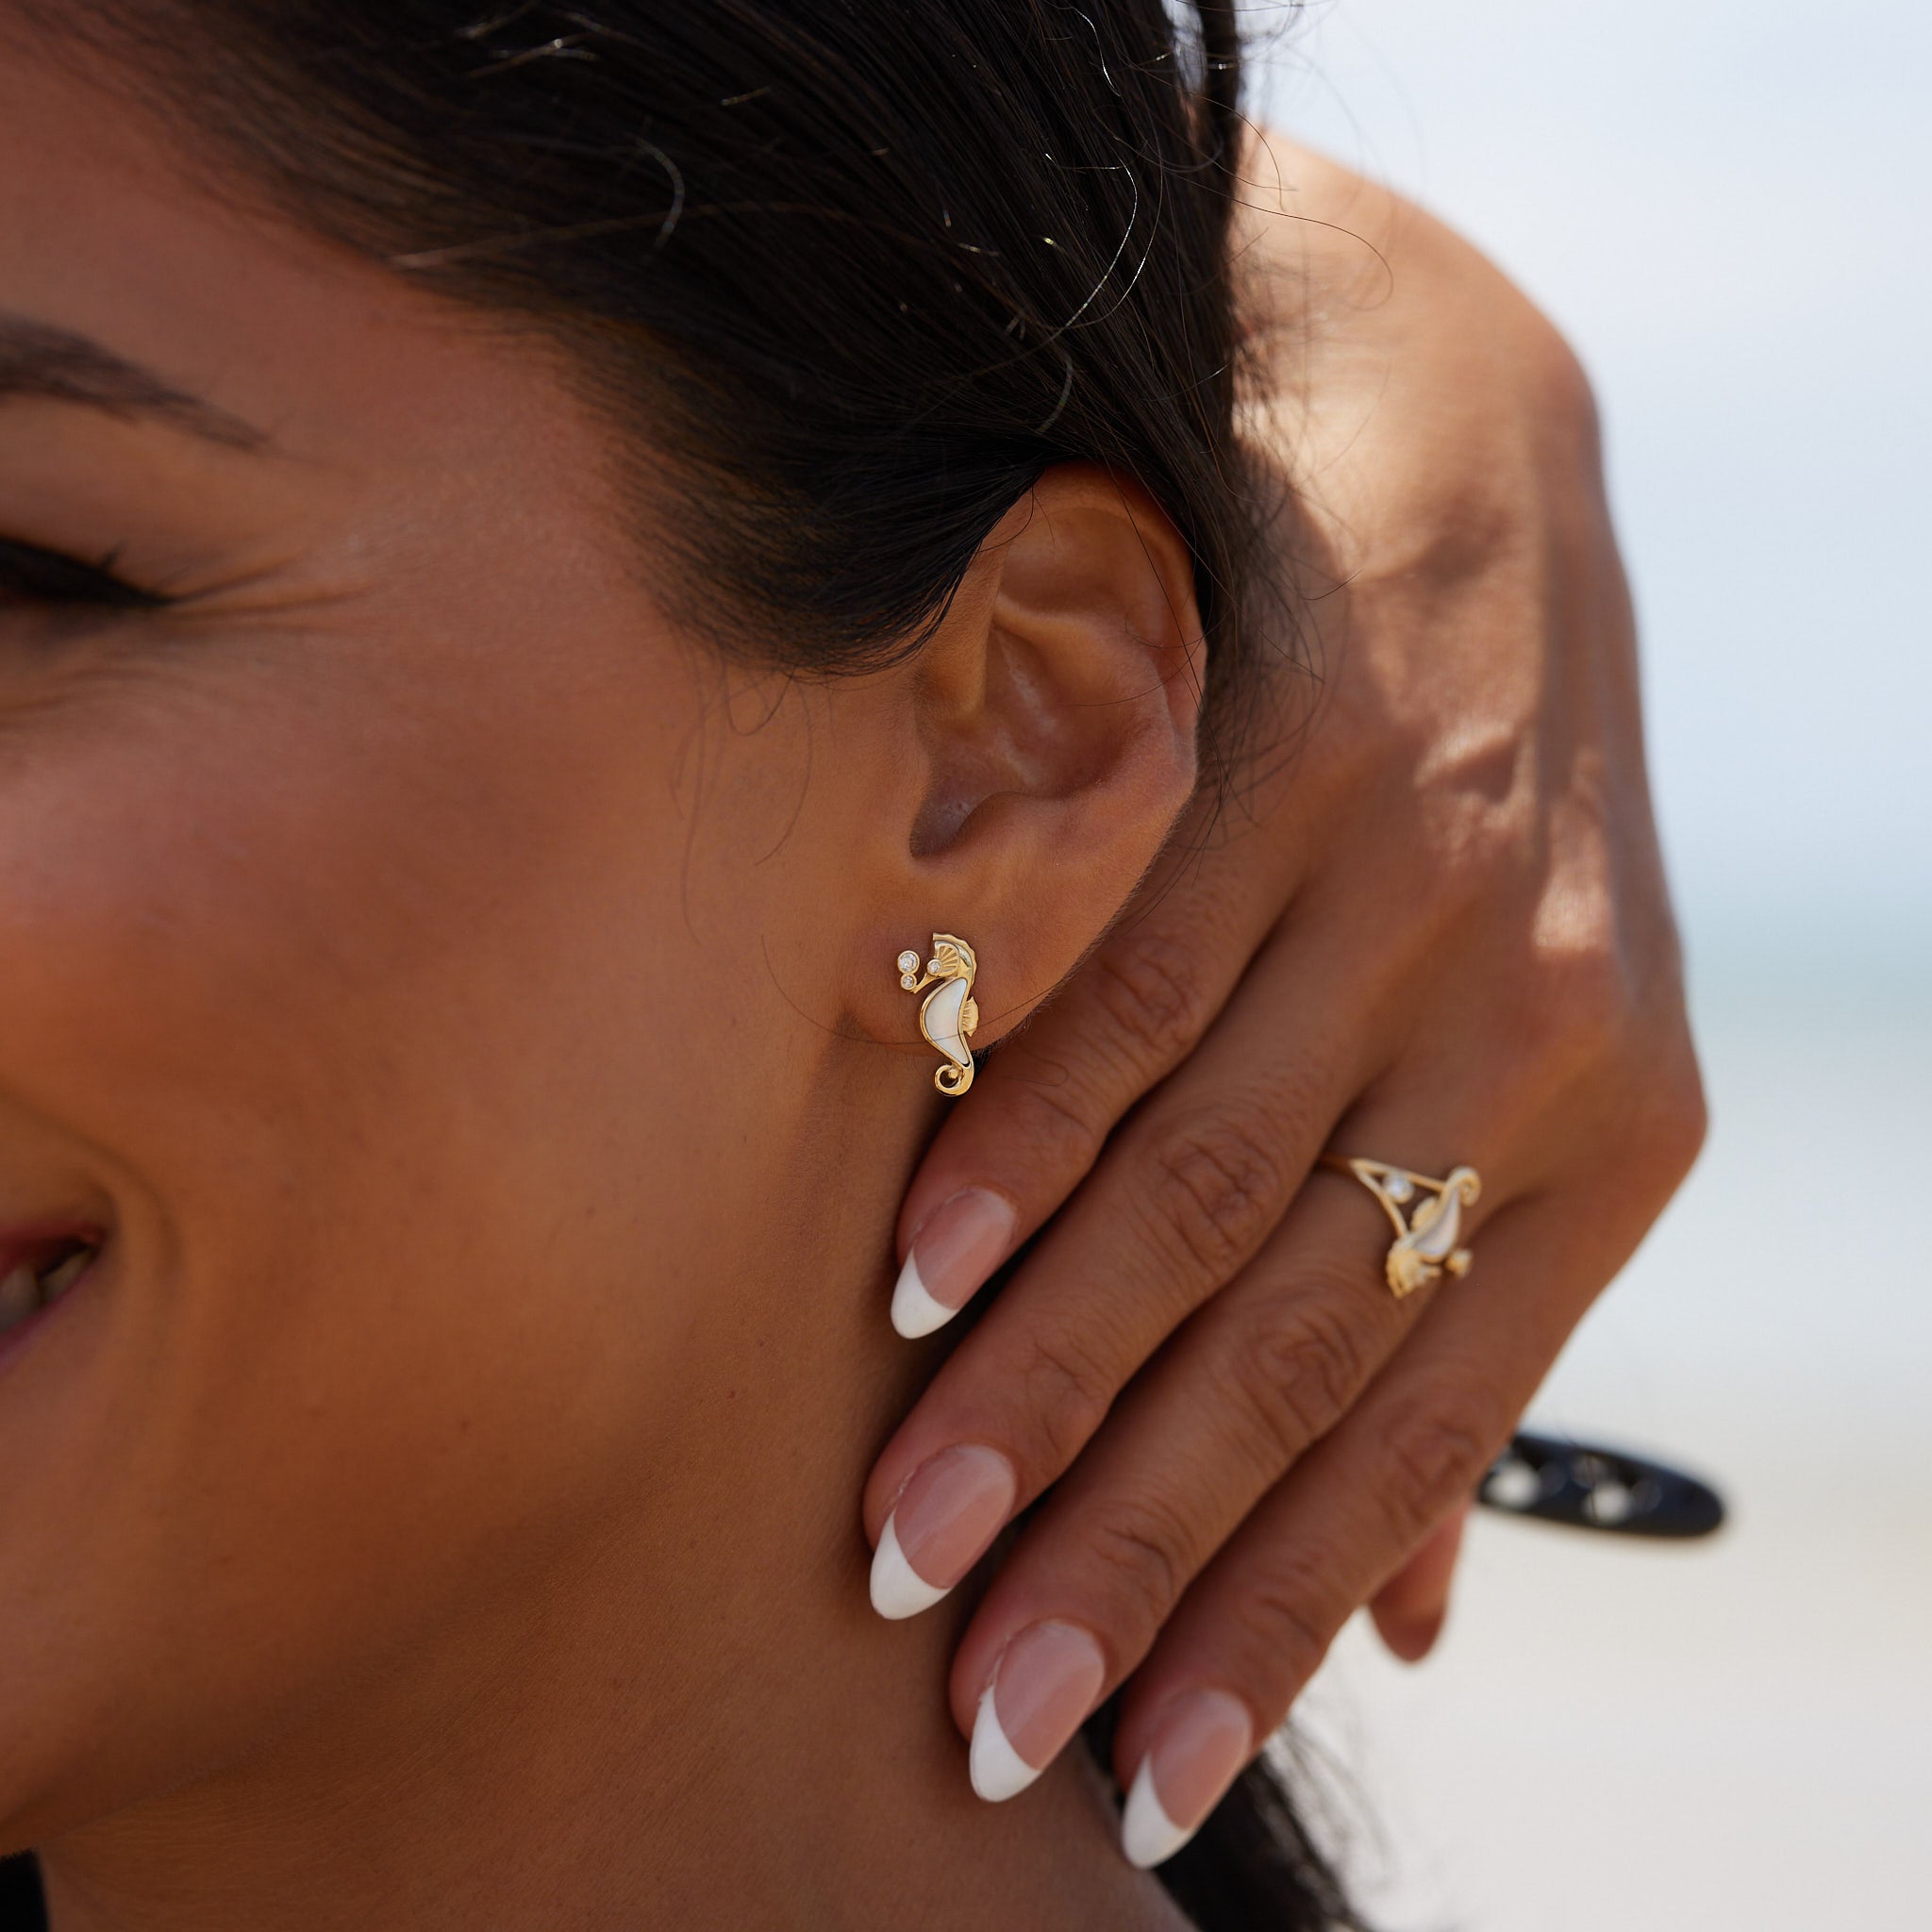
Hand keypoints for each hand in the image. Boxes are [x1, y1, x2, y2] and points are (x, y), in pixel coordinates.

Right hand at [861, 136, 1705, 1844]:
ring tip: (913, 1532)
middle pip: (1292, 1338)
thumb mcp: (1527, 1050)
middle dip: (1129, 1544)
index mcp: (1607, 1136)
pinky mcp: (1302, 764)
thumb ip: (1454, 1305)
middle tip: (983, 1702)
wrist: (1456, 460)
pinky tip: (921, 1269)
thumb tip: (1418, 1608)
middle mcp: (1530, 1027)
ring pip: (1200, 1187)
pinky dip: (1025, 1141)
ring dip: (1041, 1379)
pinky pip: (1140, 993)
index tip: (1138, 1753)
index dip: (1278, 1604)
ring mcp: (1416, 889)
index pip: (1424, 1420)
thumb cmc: (1469, 804)